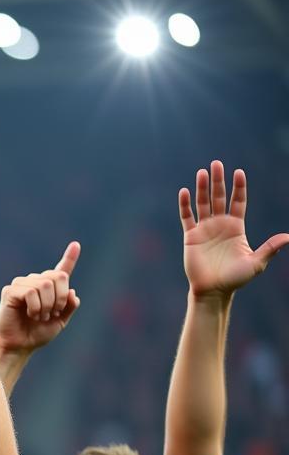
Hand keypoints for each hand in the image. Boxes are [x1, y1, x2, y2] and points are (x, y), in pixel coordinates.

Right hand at [0, 241, 80, 356]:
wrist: (20, 346)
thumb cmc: (36, 334)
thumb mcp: (60, 322)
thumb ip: (69, 306)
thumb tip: (72, 291)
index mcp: (48, 289)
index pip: (60, 270)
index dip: (70, 258)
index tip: (76, 245)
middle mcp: (35, 282)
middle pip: (57, 277)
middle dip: (60, 298)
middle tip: (52, 314)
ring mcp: (21, 285)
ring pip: (45, 284)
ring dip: (47, 305)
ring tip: (40, 317)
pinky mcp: (10, 291)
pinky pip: (31, 292)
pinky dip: (35, 306)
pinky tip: (31, 314)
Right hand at [180, 160, 288, 299]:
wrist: (213, 290)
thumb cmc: (235, 278)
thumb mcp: (256, 263)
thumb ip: (270, 248)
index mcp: (236, 227)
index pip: (238, 201)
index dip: (238, 187)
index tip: (238, 173)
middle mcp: (220, 224)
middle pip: (219, 197)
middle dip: (218, 181)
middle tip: (216, 164)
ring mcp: (204, 229)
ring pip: (203, 203)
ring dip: (202, 188)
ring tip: (202, 172)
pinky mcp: (190, 237)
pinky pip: (187, 217)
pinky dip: (184, 205)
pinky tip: (185, 192)